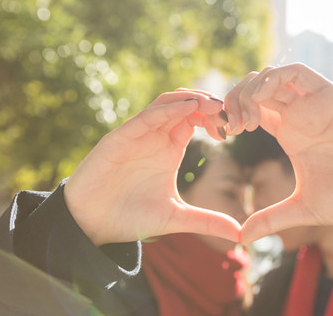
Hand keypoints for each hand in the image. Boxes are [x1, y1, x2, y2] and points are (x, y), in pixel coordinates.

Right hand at [64, 90, 239, 245]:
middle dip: (209, 103)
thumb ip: (207, 221)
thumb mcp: (176, 218)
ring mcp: (138, 134)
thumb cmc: (129, 217)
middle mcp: (155, 136)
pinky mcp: (120, 138)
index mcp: (170, 148)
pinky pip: (146, 116)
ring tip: (214, 104)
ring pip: (167, 102)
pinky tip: (188, 108)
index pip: (197, 119)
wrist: (90, 224)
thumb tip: (241, 235)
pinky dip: (168, 109)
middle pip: (185, 104)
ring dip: (191, 98)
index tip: (234, 130)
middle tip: (230, 112)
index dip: (216, 118)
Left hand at [225, 64, 332, 244]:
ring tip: (245, 119)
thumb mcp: (305, 209)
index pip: (250, 110)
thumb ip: (273, 219)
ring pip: (271, 76)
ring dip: (250, 89)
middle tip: (230, 127)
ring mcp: (313, 103)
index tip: (221, 137)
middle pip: (254, 89)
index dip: (230, 116)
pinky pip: (296, 72)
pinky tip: (263, 101)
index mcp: (289, 133)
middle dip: (233, 100)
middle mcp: (298, 114)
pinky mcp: (330, 96)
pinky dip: (273, 79)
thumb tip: (241, 238)